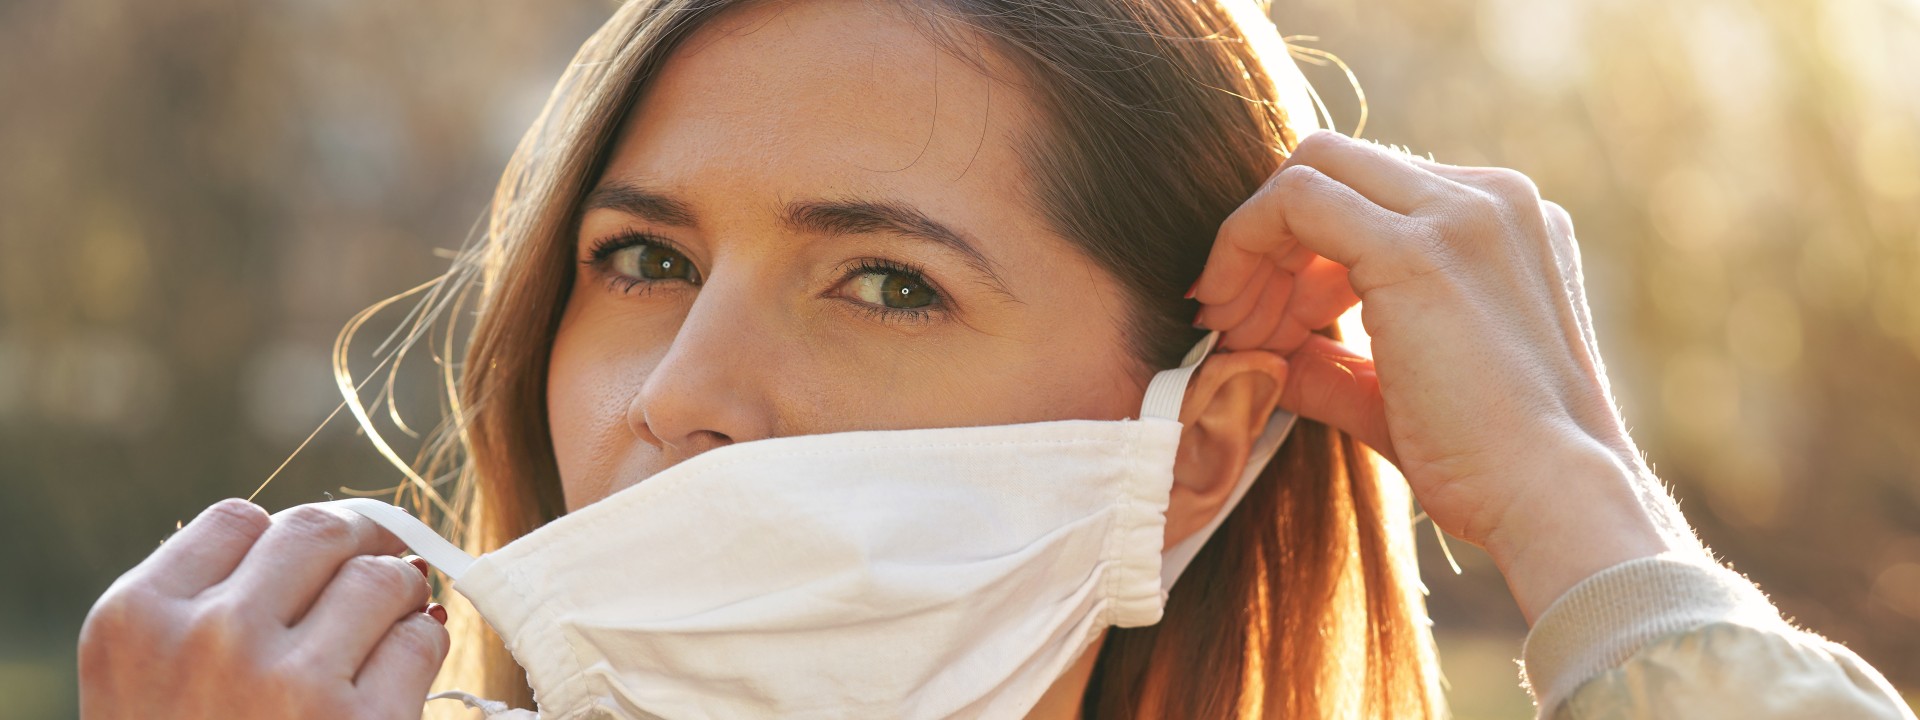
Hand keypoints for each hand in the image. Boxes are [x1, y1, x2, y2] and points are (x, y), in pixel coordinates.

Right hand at [79, 499, 448, 718]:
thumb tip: (342, 541)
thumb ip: (209, 610)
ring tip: (390, 630)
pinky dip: (423, 652)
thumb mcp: (150, 686)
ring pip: (382, 579)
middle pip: (319, 532)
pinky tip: (399, 679)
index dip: (289, 542)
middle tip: (376, 581)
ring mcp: (286, 680)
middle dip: (358, 549)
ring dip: (401, 598)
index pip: (241, 520)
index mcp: (139, 619)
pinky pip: (420, 642)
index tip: (312, 567)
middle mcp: (210, 636)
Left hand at [1192, 131, 1703, 621]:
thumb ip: (1339, 363)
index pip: (1372, 196)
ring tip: (1235, 333)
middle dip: (1267, 242)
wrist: (1553, 501)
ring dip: (1250, 249)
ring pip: (1309, 170)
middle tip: (1236, 324)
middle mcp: (1491, 197)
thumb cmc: (1491, 466)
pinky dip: (1243, 248)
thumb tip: (1268, 354)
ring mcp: (1461, 210)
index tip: (1262, 324)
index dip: (1300, 257)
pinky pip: (1294, 201)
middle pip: (1335, 167)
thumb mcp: (1402, 395)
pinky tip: (1236, 322)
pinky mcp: (1417, 246)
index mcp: (1503, 222)